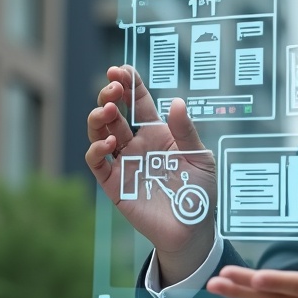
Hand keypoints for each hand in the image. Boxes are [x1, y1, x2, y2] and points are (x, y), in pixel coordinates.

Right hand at [85, 65, 216, 282]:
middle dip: (109, 95)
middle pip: (114, 113)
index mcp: (157, 132)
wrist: (193, 227)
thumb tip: (176, 102)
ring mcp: (123, 162)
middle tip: (112, 87)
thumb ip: (186, 132)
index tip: (121, 69)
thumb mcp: (200, 157)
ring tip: (107, 110)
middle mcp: (136, 144)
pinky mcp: (114, 184)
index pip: (137, 102)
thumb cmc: (199, 190)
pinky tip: (108, 144)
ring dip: (99, 118)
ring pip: (99, 133)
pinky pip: (97, 163)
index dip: (128, 84)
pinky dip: (97, 150)